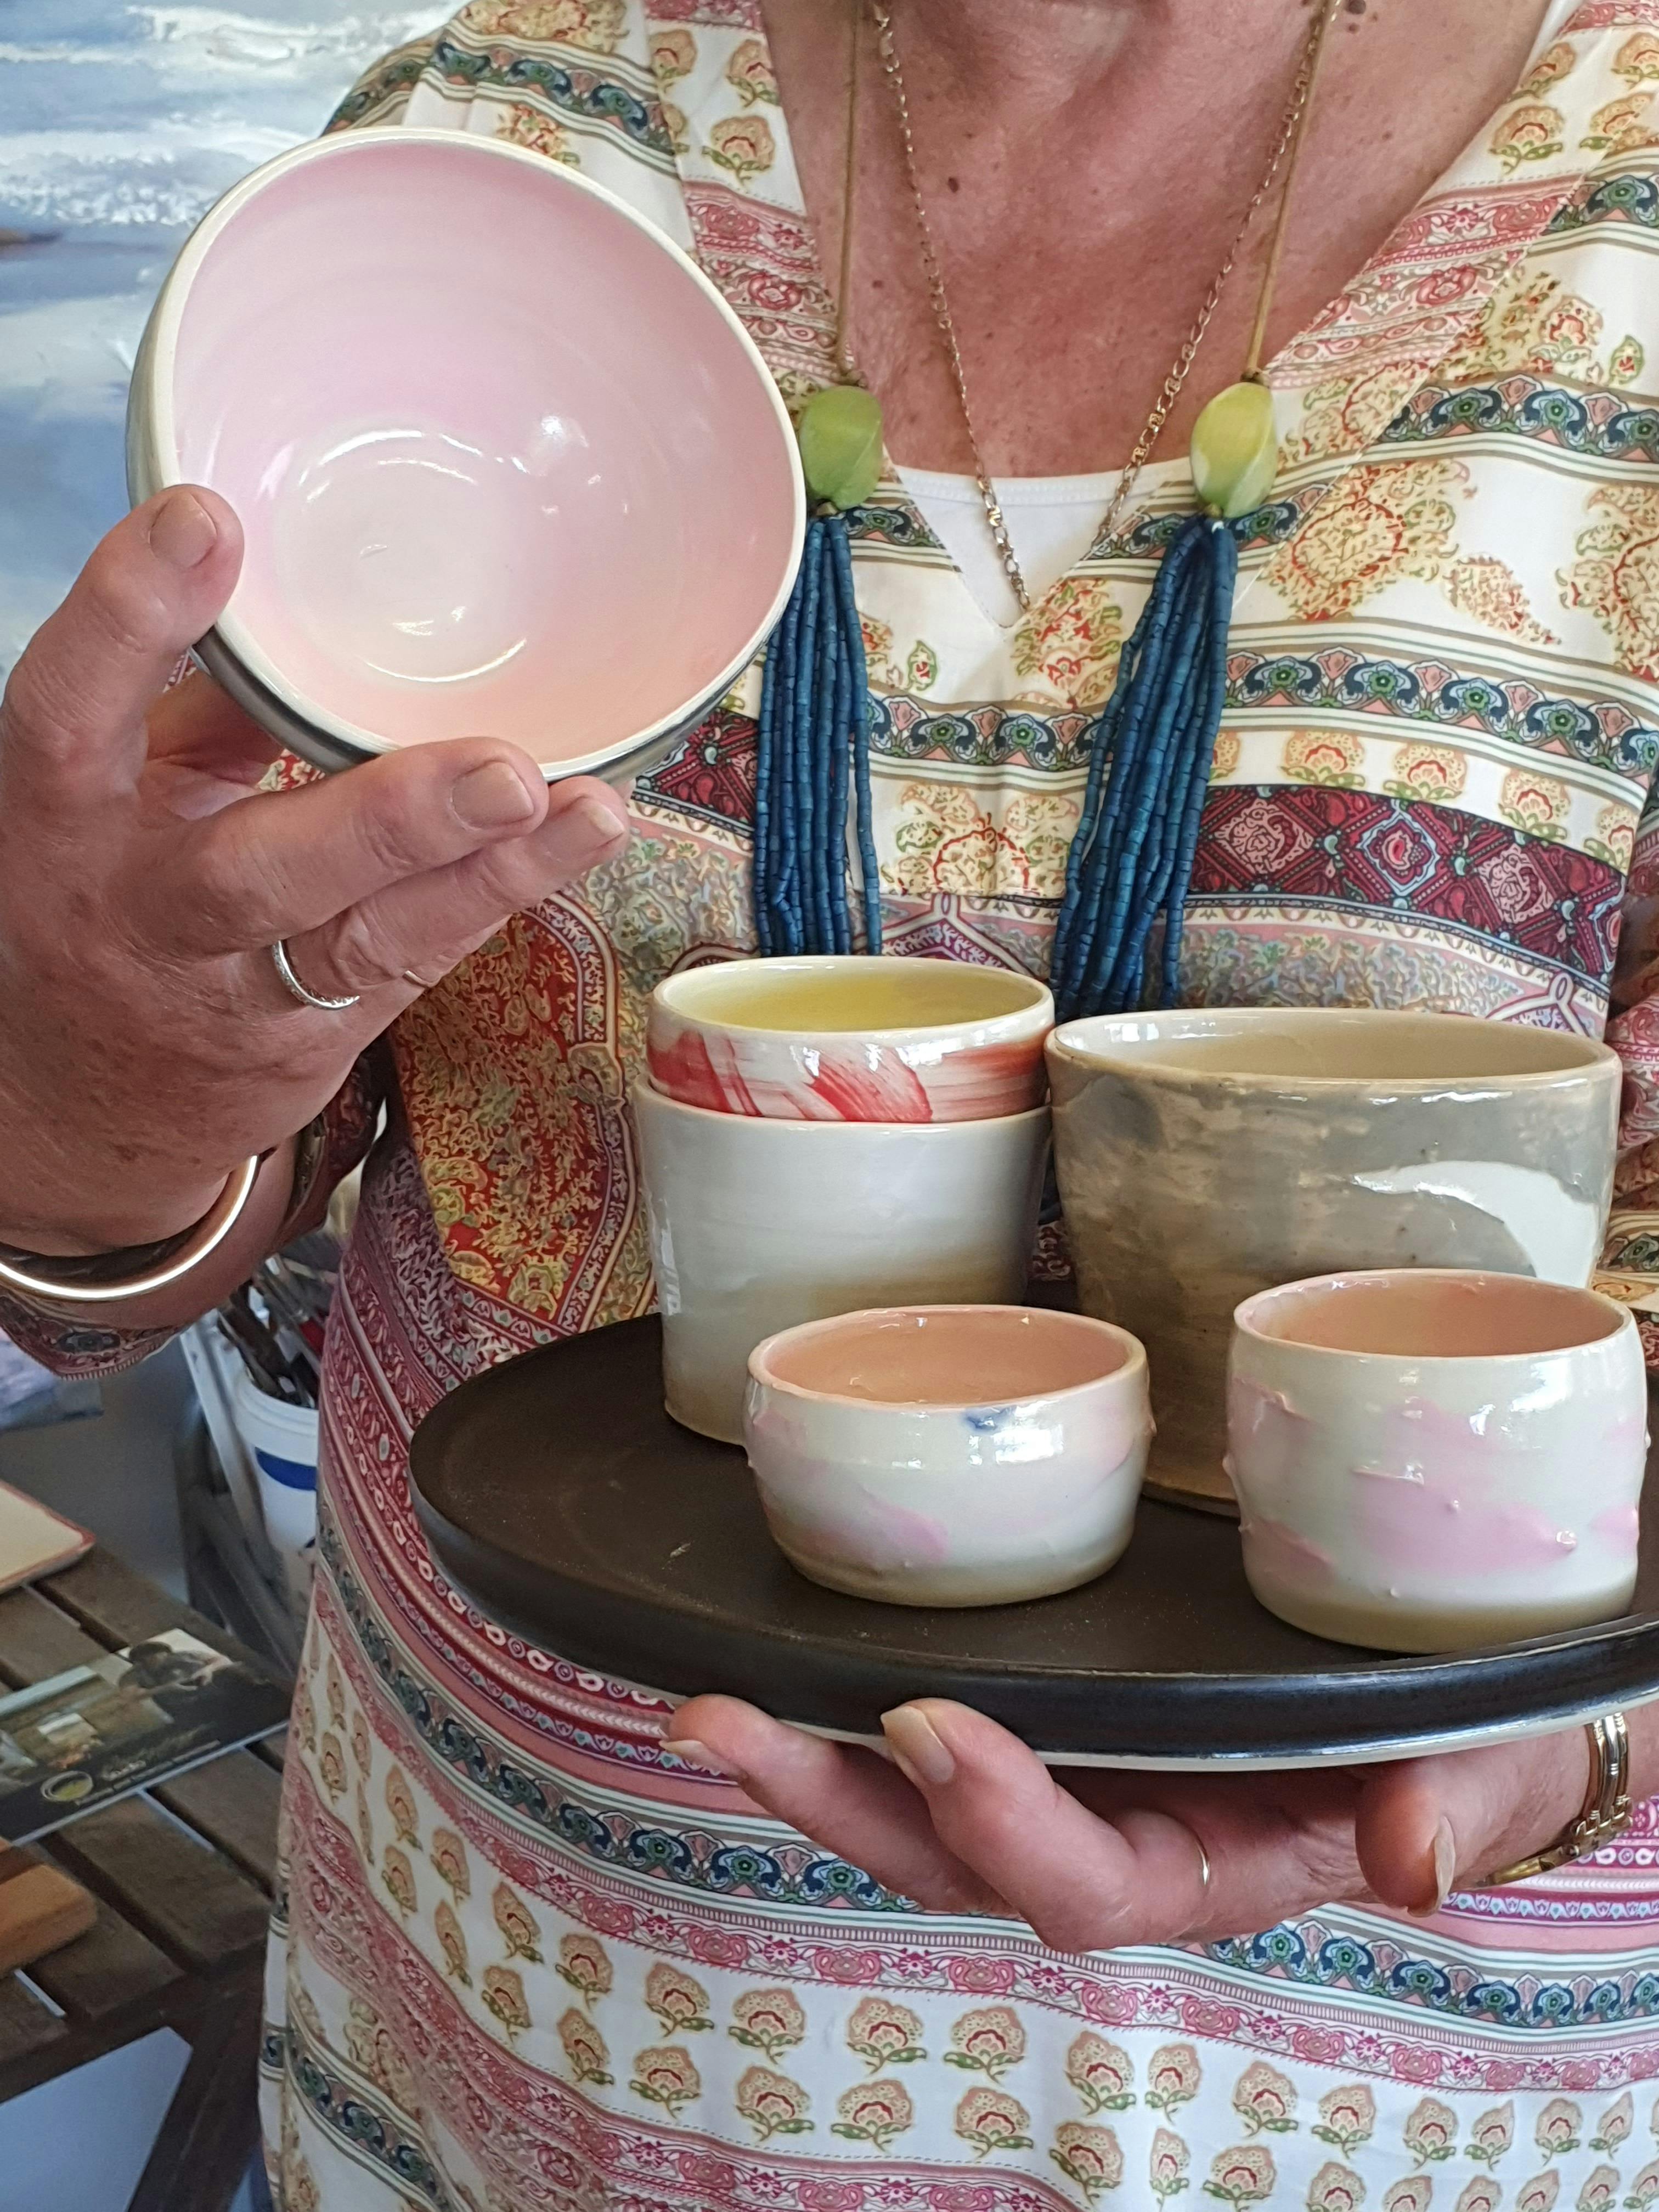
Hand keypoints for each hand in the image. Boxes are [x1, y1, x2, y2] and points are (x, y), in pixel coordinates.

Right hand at [0, 486, 629, 1251]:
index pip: (71, 714)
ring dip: (487, 871)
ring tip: (583, 809)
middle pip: (253, 873)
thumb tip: (310, 608)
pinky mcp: (316, 1043)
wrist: (73, 1108)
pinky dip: (502, 896)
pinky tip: (579, 837)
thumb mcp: (118, 797)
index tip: (207, 522)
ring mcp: (236, 994)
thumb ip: (204, 711)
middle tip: (499, 767)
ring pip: (368, 938)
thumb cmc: (105, 902)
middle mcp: (145, 917)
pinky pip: (419, 963)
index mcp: (61, 825)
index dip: (129, 618)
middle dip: (383, 820)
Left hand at [664, 1695, 1603, 1946]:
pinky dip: (851, 1709)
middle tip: (719, 1722)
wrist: (1453, 1710)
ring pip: (914, 1806)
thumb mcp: (1485, 1765)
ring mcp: (1074, 1782)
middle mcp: (1119, 1839)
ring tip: (699, 1701)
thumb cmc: (1467, 1742)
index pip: (1089, 1882)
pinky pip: (937, 1735)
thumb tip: (1414, 1856)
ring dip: (807, 1760)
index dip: (1005, 1822)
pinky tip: (771, 1659)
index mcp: (1215, 1868)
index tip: (933, 1728)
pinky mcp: (1057, 1718)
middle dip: (832, 1801)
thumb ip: (1455, 1806)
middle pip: (950, 1857)